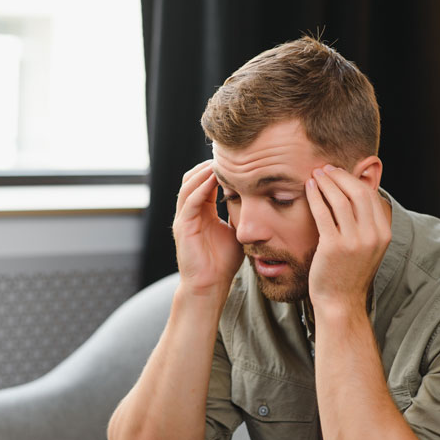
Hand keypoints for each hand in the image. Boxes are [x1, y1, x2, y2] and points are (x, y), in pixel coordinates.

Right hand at [173, 160, 243, 294]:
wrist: (211, 284)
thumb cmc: (223, 262)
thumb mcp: (236, 231)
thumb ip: (240, 214)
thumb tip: (257, 199)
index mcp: (201, 211)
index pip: (206, 182)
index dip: (218, 169)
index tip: (236, 158)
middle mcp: (190, 211)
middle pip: (193, 177)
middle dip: (208, 164)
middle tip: (227, 154)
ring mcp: (184, 218)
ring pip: (189, 185)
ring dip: (204, 171)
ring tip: (220, 161)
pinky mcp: (182, 226)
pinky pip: (190, 200)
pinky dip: (201, 187)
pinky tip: (214, 178)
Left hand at [305, 165, 390, 313]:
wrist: (340, 303)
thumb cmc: (349, 274)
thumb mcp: (367, 248)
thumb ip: (366, 225)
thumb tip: (355, 195)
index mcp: (383, 234)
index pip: (370, 196)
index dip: (353, 180)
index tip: (339, 173)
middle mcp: (372, 236)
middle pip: (357, 192)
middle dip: (340, 176)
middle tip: (325, 169)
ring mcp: (354, 242)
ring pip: (340, 199)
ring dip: (326, 182)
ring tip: (315, 175)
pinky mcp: (333, 246)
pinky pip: (323, 213)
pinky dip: (315, 196)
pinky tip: (309, 189)